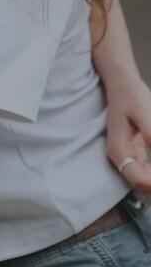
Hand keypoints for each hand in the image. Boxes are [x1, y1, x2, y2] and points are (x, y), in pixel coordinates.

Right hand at [106, 76, 150, 192]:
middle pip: (142, 183)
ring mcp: (127, 155)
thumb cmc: (131, 95)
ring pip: (145, 179)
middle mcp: (121, 157)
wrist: (122, 83)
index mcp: (119, 150)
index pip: (138, 180)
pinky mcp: (135, 152)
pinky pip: (147, 170)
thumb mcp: (144, 112)